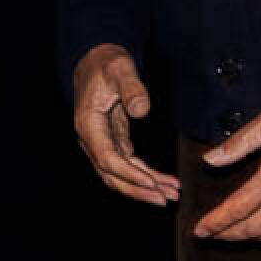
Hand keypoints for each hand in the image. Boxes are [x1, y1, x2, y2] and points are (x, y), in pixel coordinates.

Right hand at [72, 44, 179, 205]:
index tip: (151, 183)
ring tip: (171, 194)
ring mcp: (101, 143)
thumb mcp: (120, 68)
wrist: (96, 61)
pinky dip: (145, 175)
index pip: (107, 159)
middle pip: (112, 175)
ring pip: (120, 175)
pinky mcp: (113, 142)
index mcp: (88, 125)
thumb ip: (131, 87)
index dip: (129, 174)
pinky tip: (163, 181)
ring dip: (144, 187)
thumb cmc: (107, 64)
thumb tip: (141, 110)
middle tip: (165, 200)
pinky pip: (128, 165)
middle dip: (138, 190)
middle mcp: (92, 140)